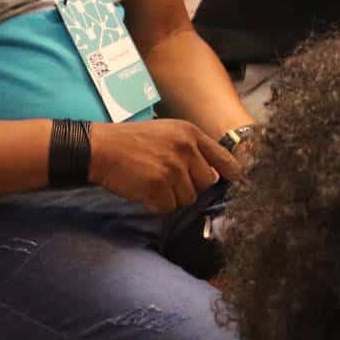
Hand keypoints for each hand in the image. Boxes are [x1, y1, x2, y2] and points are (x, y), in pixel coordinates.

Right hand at [87, 119, 240, 213]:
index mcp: (190, 133)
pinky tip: (144, 193)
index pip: (222, 156)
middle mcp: (186, 149)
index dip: (231, 171)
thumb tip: (214, 175)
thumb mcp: (167, 133)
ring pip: (187, 198)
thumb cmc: (131, 141)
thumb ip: (191, 149)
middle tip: (169, 182)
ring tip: (152, 184)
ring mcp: (172, 168)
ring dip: (171, 197)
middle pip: (205, 183)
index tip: (238, 180)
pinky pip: (168, 207)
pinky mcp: (158, 186)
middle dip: (190, 187)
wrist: (100, 147)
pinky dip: (156, 205)